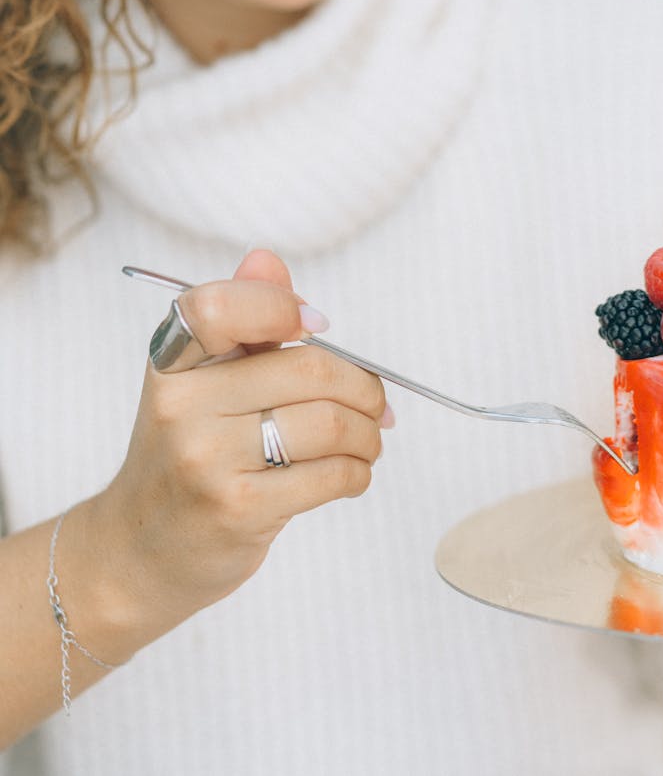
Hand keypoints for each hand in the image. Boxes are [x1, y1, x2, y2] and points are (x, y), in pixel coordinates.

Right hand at [89, 250, 387, 650]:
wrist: (139, 551)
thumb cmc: (186, 455)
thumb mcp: (199, 381)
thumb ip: (240, 317)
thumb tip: (268, 259)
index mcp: (170, 361)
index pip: (220, 306)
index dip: (281, 307)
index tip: (315, 327)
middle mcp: (181, 405)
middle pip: (307, 370)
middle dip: (362, 386)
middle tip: (375, 403)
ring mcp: (206, 459)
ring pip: (329, 424)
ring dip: (368, 433)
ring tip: (367, 440)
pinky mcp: (238, 508)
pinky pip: (330, 475)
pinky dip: (358, 471)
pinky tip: (351, 472)